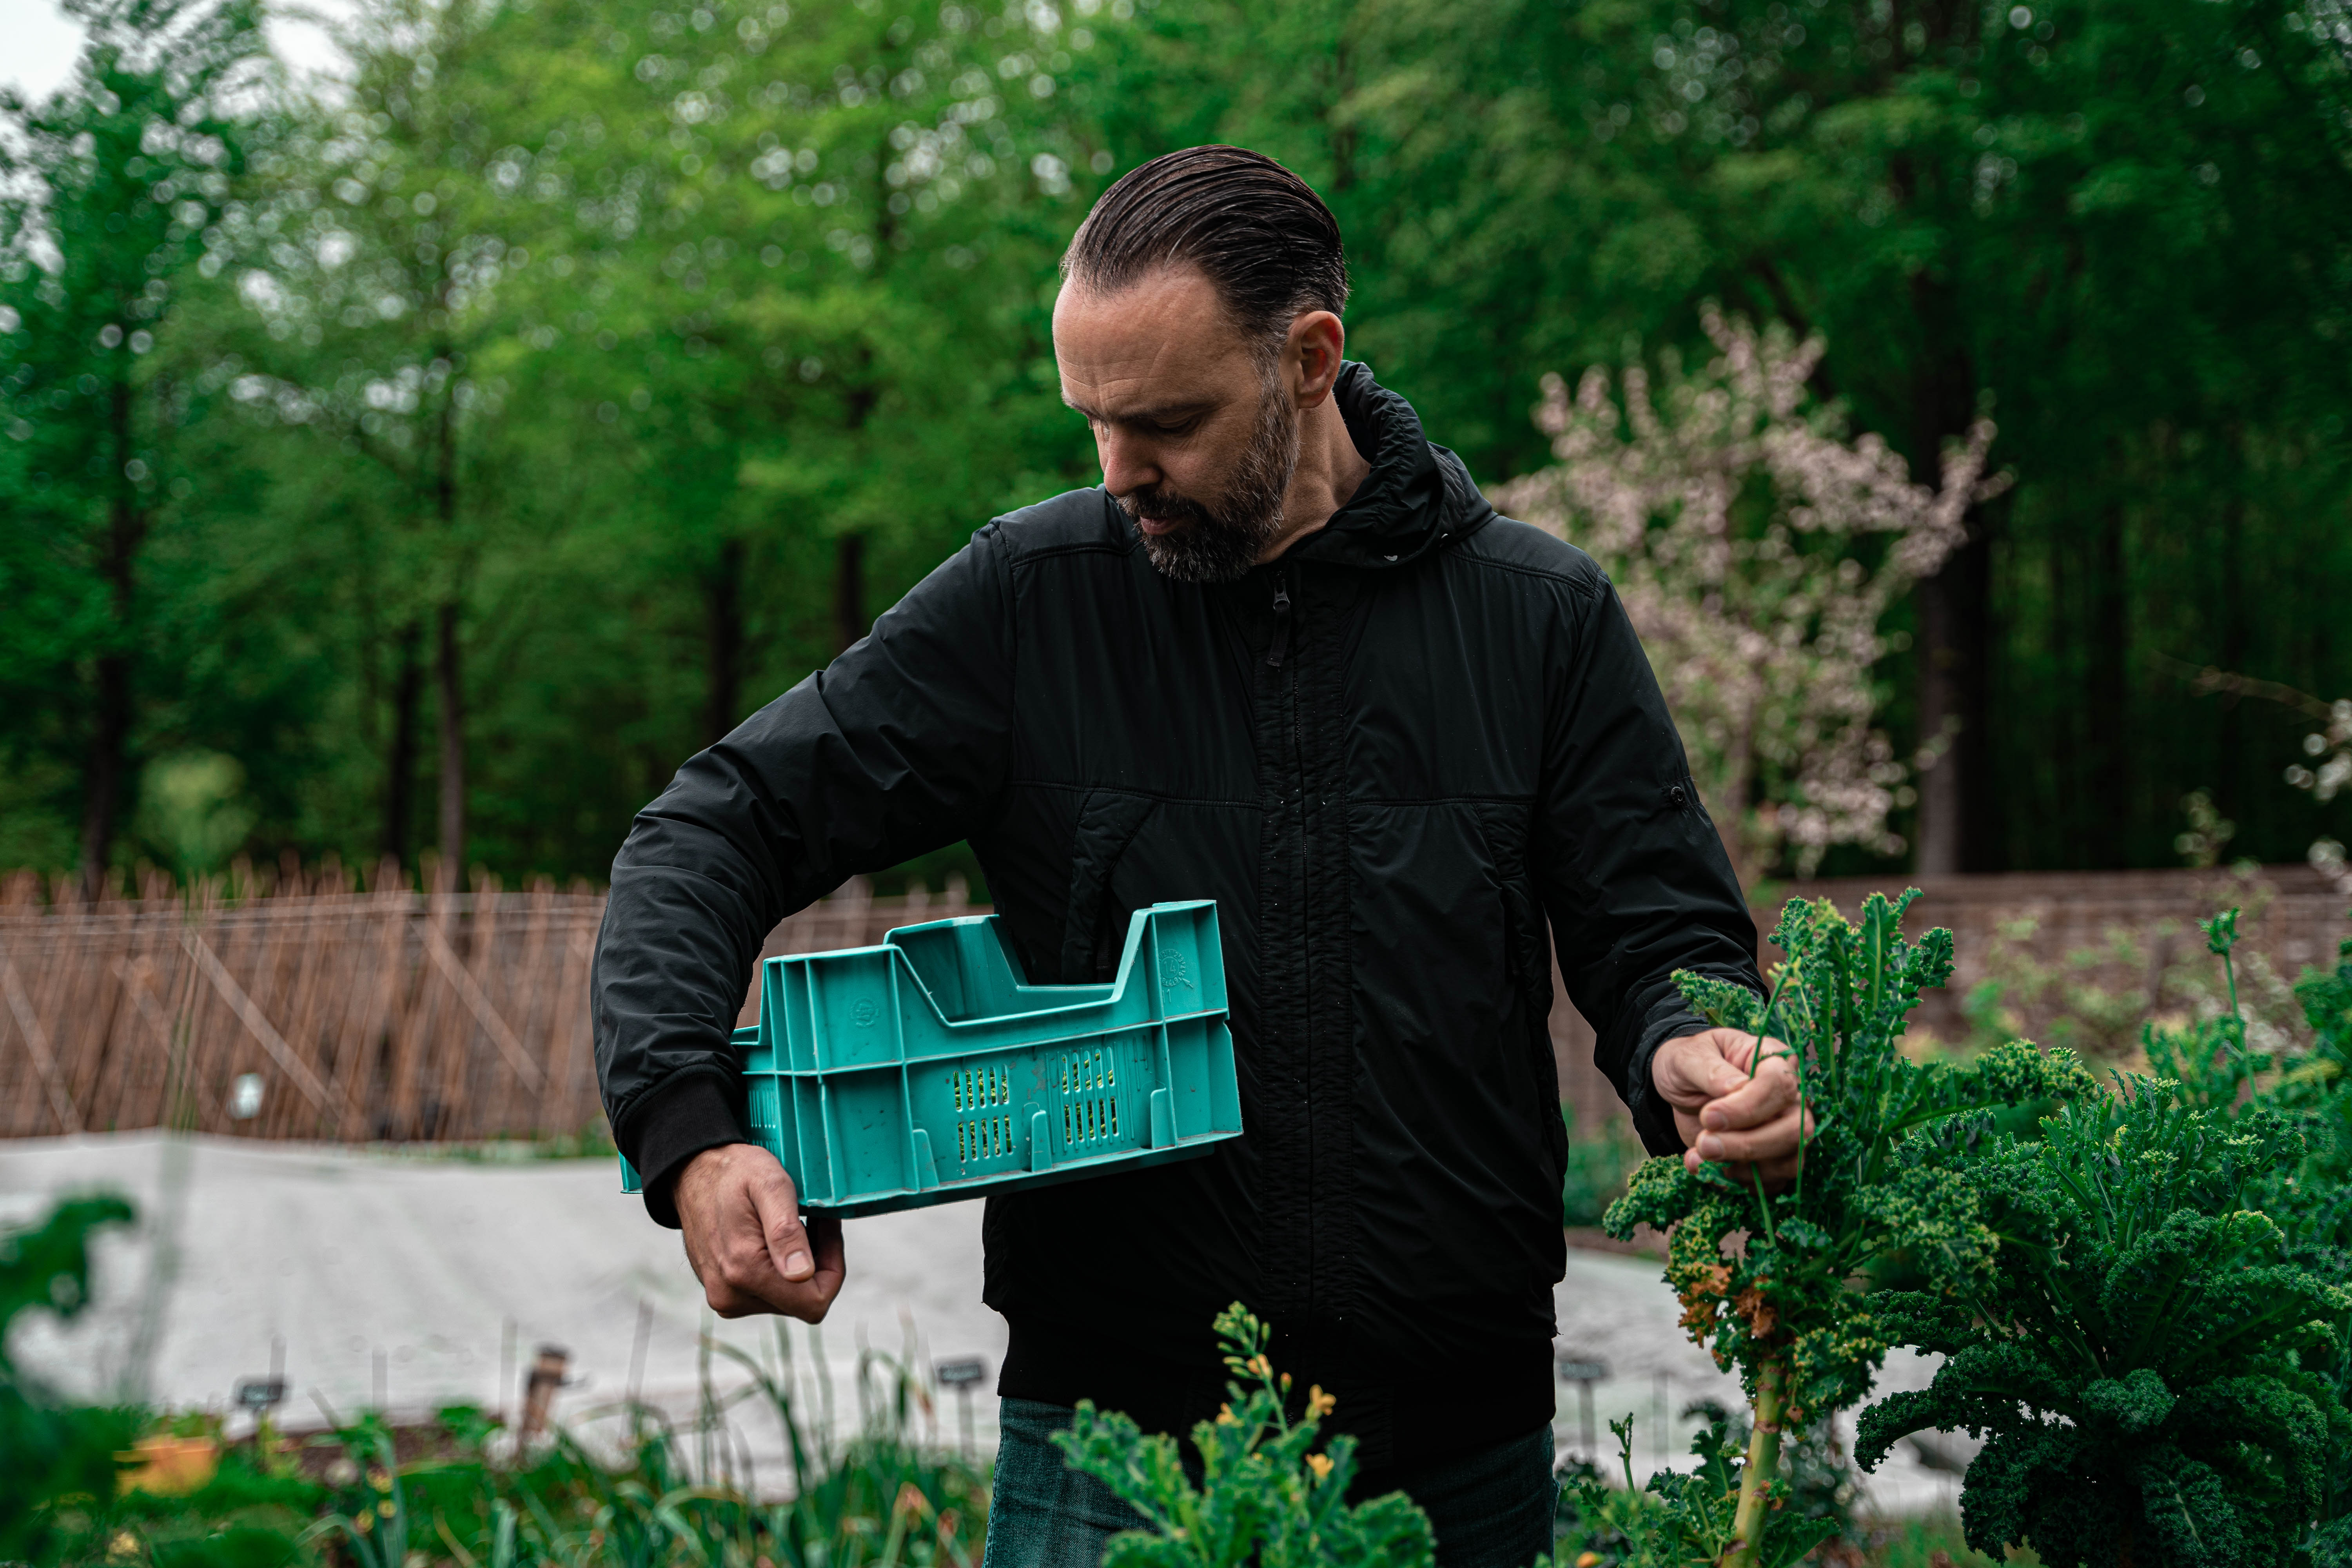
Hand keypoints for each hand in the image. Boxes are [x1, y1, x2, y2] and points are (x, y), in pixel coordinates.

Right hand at [674, 1143, 846, 1320]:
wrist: (693, 1173)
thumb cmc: (733, 1172)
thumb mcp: (768, 1184)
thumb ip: (786, 1231)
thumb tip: (801, 1274)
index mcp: (744, 1271)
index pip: (815, 1302)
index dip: (833, 1266)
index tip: (827, 1228)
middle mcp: (731, 1295)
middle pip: (802, 1300)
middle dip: (817, 1262)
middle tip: (813, 1218)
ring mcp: (725, 1298)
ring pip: (788, 1298)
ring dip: (799, 1264)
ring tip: (792, 1225)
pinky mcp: (724, 1294)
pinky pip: (768, 1293)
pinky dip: (780, 1268)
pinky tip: (774, 1238)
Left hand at [1650, 1028, 1808, 1190]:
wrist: (1681, 1086)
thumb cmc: (1688, 1063)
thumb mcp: (1687, 1057)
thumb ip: (1710, 1071)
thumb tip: (1735, 1089)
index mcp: (1773, 1061)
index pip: (1781, 1086)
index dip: (1748, 1107)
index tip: (1708, 1116)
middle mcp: (1789, 1098)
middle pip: (1796, 1130)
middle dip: (1749, 1145)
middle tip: (1704, 1144)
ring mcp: (1783, 1131)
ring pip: (1789, 1162)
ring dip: (1743, 1169)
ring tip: (1699, 1157)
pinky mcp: (1770, 1159)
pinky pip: (1770, 1183)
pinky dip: (1736, 1184)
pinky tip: (1703, 1169)